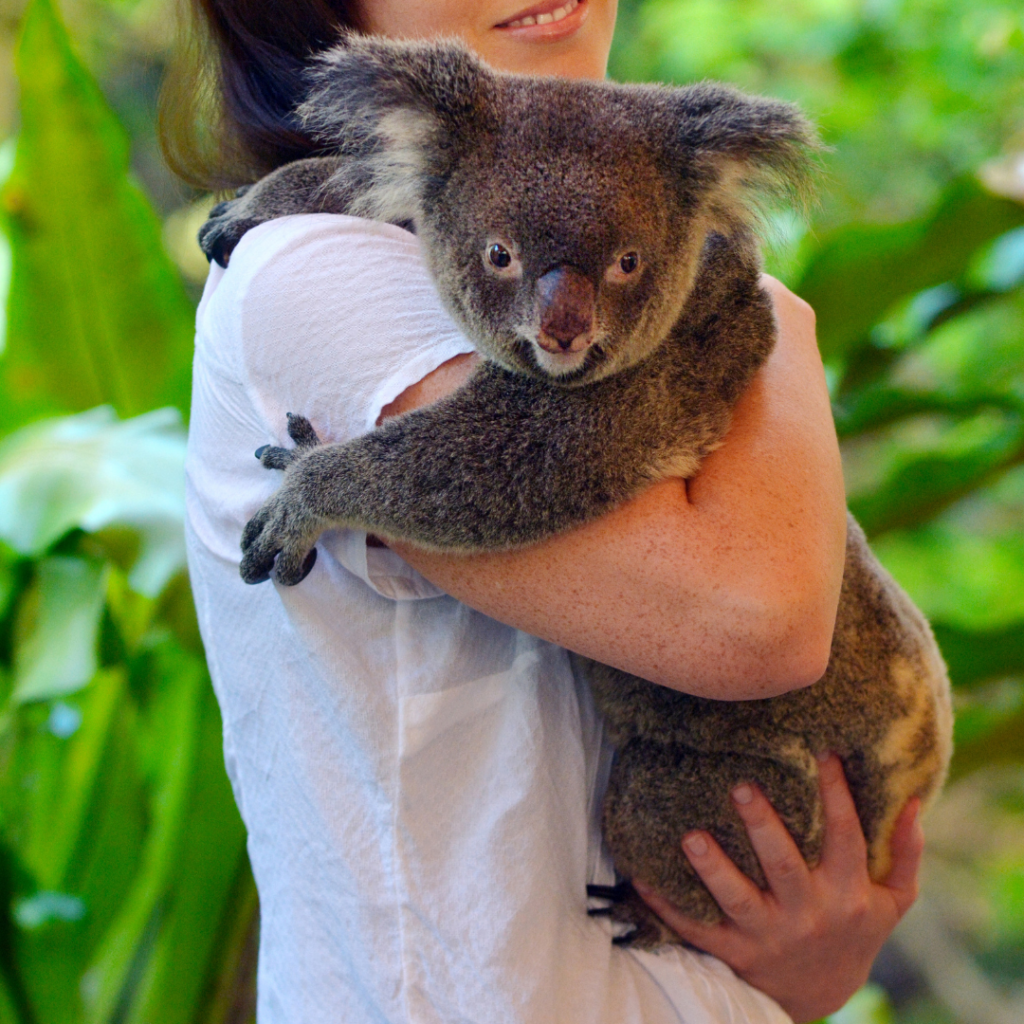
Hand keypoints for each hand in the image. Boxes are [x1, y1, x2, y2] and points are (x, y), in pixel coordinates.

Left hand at [633, 755, 923, 1023]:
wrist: (821, 996)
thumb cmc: (854, 931)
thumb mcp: (891, 902)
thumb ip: (905, 854)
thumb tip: (916, 801)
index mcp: (846, 892)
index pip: (845, 836)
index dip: (836, 793)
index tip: (820, 750)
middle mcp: (807, 912)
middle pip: (784, 865)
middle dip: (763, 826)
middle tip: (740, 785)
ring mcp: (768, 934)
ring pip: (737, 899)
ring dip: (712, 868)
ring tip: (689, 835)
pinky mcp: (734, 953)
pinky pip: (697, 929)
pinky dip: (668, 905)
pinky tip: (641, 876)